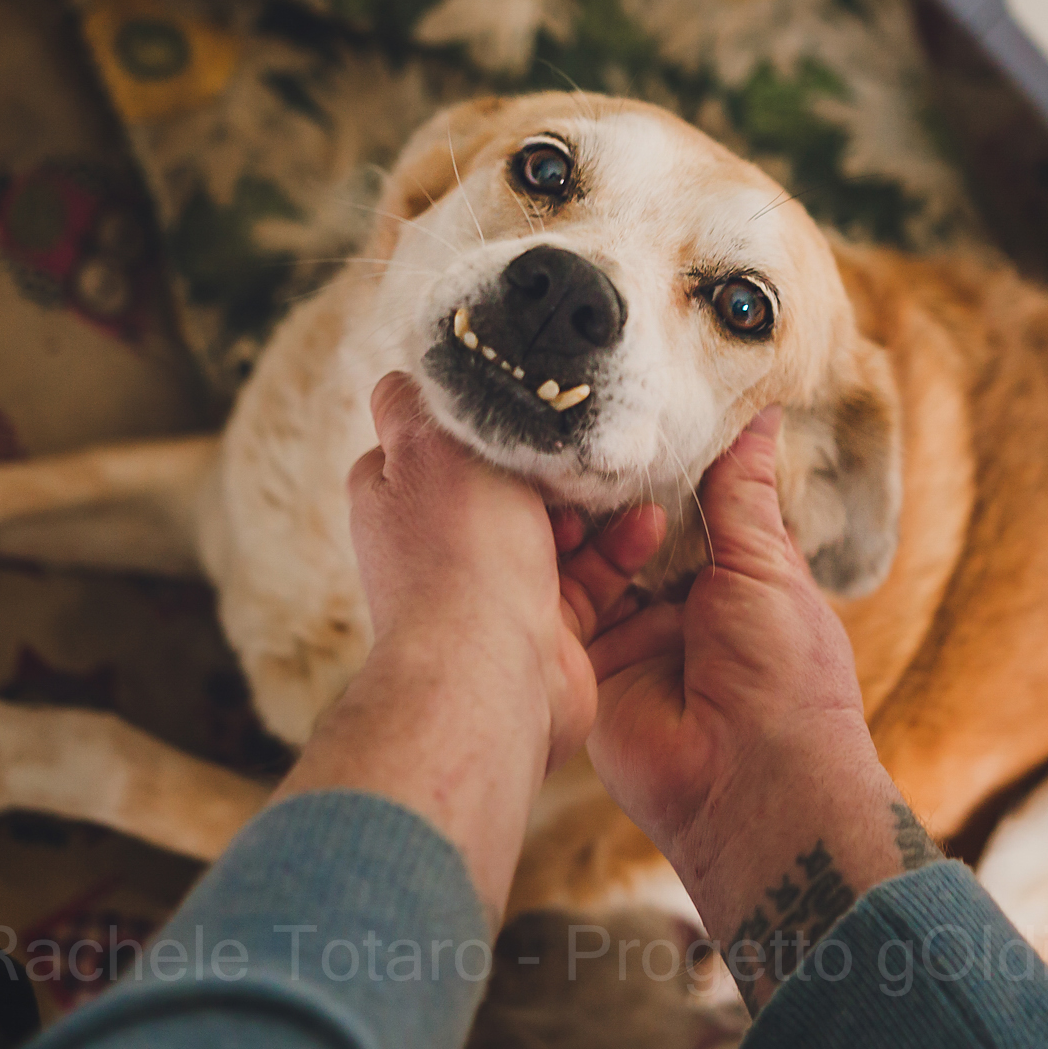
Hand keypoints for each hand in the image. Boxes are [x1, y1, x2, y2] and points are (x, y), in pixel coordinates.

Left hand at [276, 372, 594, 916]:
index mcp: (398, 495)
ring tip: (628, 485)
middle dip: (553, 464)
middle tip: (588, 444)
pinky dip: (621, 551)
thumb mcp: (429, 445)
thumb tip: (409, 373)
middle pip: (507, 481)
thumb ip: (419, 402)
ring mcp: (494, 586)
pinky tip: (649, 526)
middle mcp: (439, 542)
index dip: (479, 417)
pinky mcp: (547, 624)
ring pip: (558, 527)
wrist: (490, 675)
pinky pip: (593, 575)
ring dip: (598, 506)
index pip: (434, 437)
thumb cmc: (457, 555)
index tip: (526, 401)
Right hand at [564, 407, 935, 1009]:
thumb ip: (743, 492)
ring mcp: (629, 630)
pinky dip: (555, 563)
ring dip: (580, 517)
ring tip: (561, 465)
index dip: (665, 459)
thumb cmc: (786, 678)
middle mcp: (677, 600)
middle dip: (611, 484)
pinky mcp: (588, 660)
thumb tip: (761, 415)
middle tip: (581, 425)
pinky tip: (541, 515)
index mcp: (734, 575)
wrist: (749, 785)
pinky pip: (563, 602)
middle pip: (632, 523)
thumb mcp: (768, 566)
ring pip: (591, 555)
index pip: (689, 500)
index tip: (635, 401)